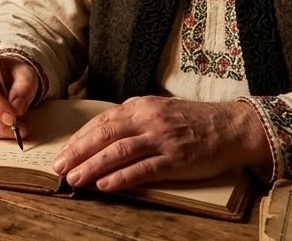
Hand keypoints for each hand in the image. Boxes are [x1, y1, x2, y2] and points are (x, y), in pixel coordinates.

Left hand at [51, 96, 270, 191]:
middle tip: (59, 167)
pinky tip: (105, 185)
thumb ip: (134, 120)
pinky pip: (143, 169)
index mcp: (142, 105)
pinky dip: (121, 177)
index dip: (79, 138)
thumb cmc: (195, 120)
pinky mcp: (176, 159)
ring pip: (118, 152)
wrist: (232, 127)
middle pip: (105, 135)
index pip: (102, 121)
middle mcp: (149, 119)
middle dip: (78, 152)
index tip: (64, 152)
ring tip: (75, 178)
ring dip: (93, 166)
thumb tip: (104, 136)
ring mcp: (163, 139)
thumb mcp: (160, 110)